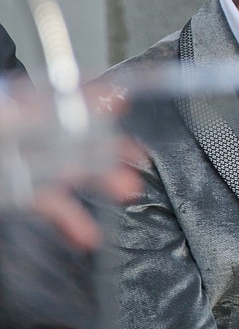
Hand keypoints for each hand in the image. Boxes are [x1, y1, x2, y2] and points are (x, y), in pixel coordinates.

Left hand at [0, 81, 141, 249]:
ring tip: (125, 192)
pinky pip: (47, 204)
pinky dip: (69, 219)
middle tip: (135, 156)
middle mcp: (19, 135)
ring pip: (65, 171)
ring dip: (98, 183)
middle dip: (107, 147)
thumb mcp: (3, 124)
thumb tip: (71, 96)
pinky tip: (86, 233)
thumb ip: (24, 114)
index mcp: (14, 111)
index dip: (92, 95)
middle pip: (70, 135)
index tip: (123, 99)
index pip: (58, 96)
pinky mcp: (16, 193)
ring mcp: (18, 166)